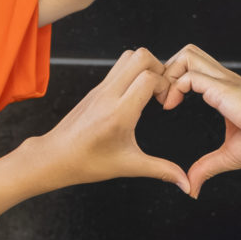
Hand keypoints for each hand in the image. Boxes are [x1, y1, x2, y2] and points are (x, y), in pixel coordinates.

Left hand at [23, 49, 189, 191]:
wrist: (55, 157)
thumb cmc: (86, 162)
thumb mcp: (129, 166)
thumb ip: (161, 170)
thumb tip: (185, 183)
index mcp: (119, 112)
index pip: (148, 78)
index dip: (165, 85)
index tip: (166, 103)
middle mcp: (109, 94)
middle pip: (140, 56)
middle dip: (159, 68)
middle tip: (161, 91)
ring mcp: (101, 88)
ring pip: (128, 56)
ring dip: (145, 67)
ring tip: (149, 91)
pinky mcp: (96, 89)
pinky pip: (118, 68)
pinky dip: (133, 73)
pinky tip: (135, 96)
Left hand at [161, 45, 240, 194]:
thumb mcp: (230, 155)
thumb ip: (207, 167)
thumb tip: (193, 188)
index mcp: (223, 91)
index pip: (191, 69)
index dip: (173, 81)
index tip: (166, 105)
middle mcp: (221, 80)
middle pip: (185, 54)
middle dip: (166, 71)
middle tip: (161, 97)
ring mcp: (221, 81)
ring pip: (186, 55)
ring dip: (169, 74)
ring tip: (166, 99)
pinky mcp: (223, 87)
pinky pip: (190, 75)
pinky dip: (175, 86)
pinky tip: (173, 106)